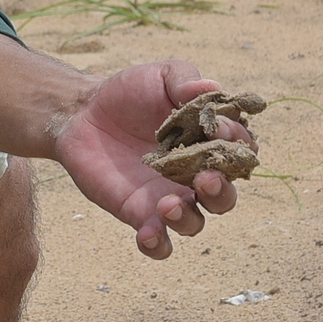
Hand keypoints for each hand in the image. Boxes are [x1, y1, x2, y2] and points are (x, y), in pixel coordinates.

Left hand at [48, 60, 246, 258]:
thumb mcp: (161, 76)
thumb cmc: (130, 92)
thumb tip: (211, 86)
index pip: (239, 152)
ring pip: (194, 223)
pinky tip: (148, 233)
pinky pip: (158, 242)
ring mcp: (168, 197)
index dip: (236, 146)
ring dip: (188, 219)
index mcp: (210, 143)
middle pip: (225, 197)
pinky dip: (158, 244)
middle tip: (204, 178)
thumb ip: (186, 81)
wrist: (83, 112)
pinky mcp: (139, 214)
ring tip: (168, 204)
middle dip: (220, 191)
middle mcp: (196, 175)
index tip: (220, 131)